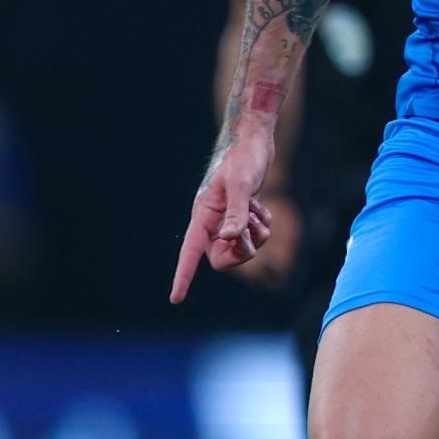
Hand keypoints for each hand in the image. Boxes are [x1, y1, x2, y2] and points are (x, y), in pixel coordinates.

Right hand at [170, 138, 272, 302]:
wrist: (253, 140)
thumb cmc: (243, 158)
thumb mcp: (242, 185)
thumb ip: (237, 213)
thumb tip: (228, 239)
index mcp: (203, 214)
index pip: (190, 251)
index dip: (184, 276)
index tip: (176, 298)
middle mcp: (212, 220)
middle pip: (222, 258)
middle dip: (242, 250)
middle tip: (251, 229)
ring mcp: (226, 219)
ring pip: (242, 248)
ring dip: (257, 236)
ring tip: (258, 212)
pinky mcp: (241, 215)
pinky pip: (254, 237)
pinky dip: (262, 225)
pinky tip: (261, 206)